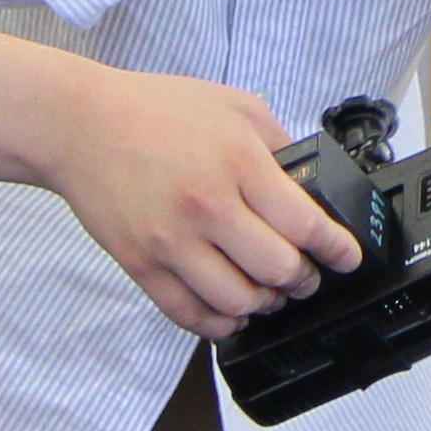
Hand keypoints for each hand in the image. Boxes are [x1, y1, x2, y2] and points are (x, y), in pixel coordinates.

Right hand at [47, 67, 367, 336]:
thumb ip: (278, 145)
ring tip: (268, 294)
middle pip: (278, 270)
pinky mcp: (142, 265)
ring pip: (237, 303)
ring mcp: (172, 242)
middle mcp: (208, 207)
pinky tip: (231, 314)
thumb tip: (309, 186)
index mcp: (239, 163)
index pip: (305, 225)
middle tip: (306, 275)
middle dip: (303, 280)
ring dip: (263, 305)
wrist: (82, 125)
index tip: (348, 258)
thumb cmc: (156, 110)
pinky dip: (219, 325)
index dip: (337, 250)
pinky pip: (189, 315)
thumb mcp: (235, 106)